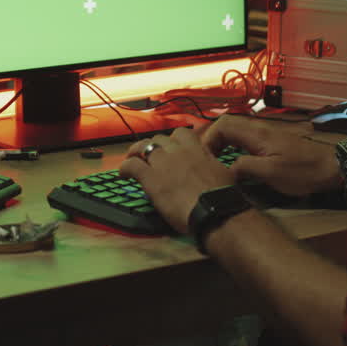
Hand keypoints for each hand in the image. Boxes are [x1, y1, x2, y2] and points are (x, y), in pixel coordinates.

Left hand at [119, 129, 234, 233]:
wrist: (214, 212)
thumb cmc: (222, 198)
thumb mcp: (223, 173)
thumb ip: (211, 164)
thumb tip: (211, 166)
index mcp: (198, 150)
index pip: (182, 133)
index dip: (173, 140)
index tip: (170, 146)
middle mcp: (179, 152)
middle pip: (160, 139)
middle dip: (154, 145)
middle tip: (150, 154)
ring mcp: (164, 163)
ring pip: (144, 147)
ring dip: (137, 151)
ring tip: (132, 157)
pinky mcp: (151, 178)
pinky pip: (132, 165)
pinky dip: (125, 167)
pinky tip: (123, 173)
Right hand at [199, 114, 343, 196]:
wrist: (330, 168)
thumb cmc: (304, 171)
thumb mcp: (272, 173)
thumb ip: (245, 168)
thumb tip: (224, 170)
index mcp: (257, 133)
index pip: (223, 125)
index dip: (208, 139)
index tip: (203, 157)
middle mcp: (258, 129)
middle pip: (225, 125)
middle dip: (210, 140)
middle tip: (204, 159)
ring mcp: (264, 134)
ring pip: (234, 131)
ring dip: (220, 143)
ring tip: (213, 161)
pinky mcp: (269, 142)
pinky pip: (242, 138)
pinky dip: (231, 146)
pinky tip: (230, 160)